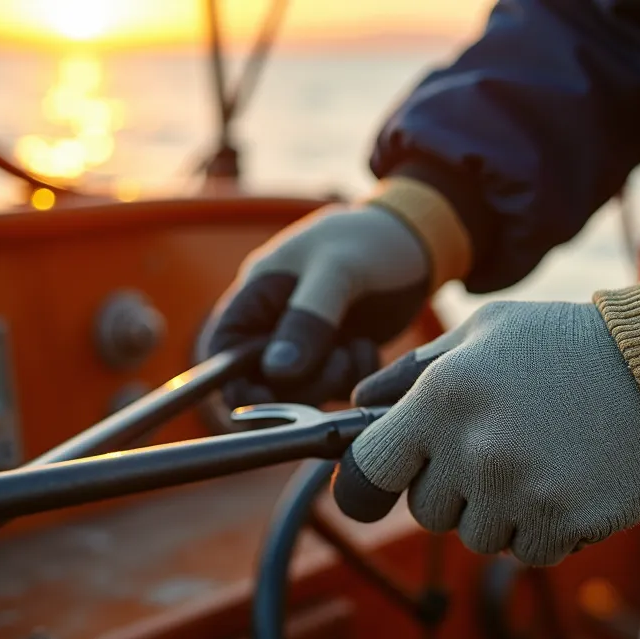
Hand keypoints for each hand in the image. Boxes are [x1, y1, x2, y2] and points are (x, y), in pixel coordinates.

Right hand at [206, 203, 432, 407]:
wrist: (416, 240)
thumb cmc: (370, 239)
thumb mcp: (338, 270)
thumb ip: (307, 318)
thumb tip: (277, 372)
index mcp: (256, 297)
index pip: (223, 353)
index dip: (234, 384)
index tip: (266, 398)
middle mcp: (273, 326)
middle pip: (262, 383)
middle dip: (301, 385)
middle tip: (339, 361)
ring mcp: (306, 345)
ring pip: (302, 392)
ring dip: (333, 380)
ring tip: (358, 345)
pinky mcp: (336, 358)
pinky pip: (336, 389)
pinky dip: (355, 378)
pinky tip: (368, 348)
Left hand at [332, 300, 639, 565]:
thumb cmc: (567, 344)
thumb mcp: (486, 331)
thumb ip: (414, 370)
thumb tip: (361, 403)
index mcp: (441, 396)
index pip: (368, 470)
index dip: (367, 485)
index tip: (376, 488)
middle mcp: (472, 447)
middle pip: (426, 510)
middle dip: (451, 488)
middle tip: (495, 449)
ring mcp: (518, 490)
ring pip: (475, 536)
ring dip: (498, 511)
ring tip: (538, 461)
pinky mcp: (561, 522)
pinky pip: (524, 552)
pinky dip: (541, 529)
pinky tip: (566, 482)